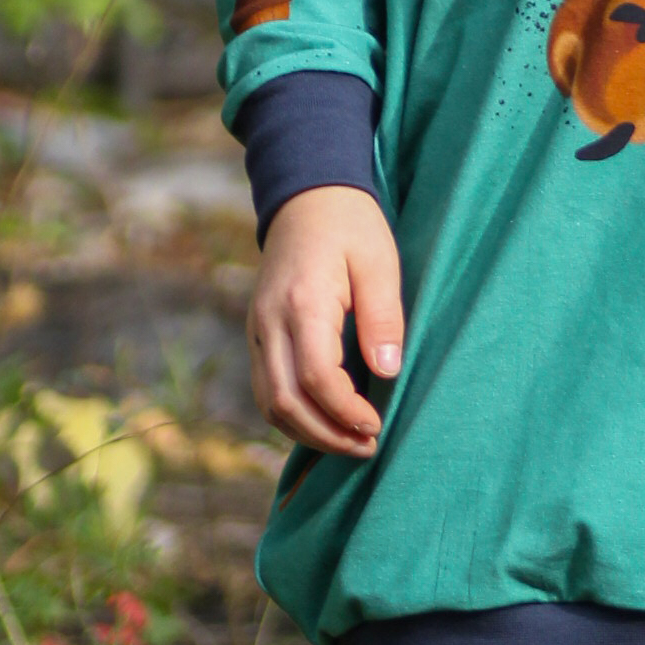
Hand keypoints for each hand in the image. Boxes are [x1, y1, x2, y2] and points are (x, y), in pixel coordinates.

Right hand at [248, 185, 403, 459]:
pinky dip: (293, 416)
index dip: (346, 413)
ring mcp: (257, 330)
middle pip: (286, 402)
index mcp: (302, 302)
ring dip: (308, 433)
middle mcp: (270, 322)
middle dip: (327, 436)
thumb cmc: (350, 227)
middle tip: (367, 446)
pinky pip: (266, 390)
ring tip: (350, 443)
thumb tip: (387, 372)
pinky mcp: (257, 336)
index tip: (377, 426)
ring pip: (270, 404)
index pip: (317, 378)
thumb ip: (383, 317)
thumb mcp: (380, 263)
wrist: (306, 198)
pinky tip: (326, 422)